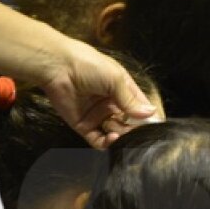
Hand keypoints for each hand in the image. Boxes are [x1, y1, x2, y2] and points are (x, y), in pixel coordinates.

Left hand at [40, 38, 157, 148]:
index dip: (148, 118)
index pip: (141, 108)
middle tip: (130, 126)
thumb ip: (131, 100)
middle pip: (130, 124)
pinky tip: (111, 137)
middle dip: (133, 129)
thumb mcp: (115, 79)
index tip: (152, 126)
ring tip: (116, 129)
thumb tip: (151, 114)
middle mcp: (111, 104)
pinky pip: (99, 141)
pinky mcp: (84, 126)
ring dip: (121, 136)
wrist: (57, 67)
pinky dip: (107, 144)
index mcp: (122, 90)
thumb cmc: (88, 65)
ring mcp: (98, 116)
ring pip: (116, 134)